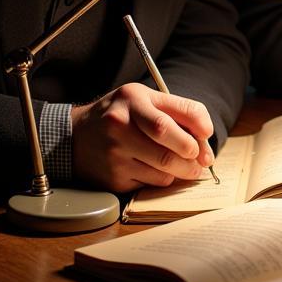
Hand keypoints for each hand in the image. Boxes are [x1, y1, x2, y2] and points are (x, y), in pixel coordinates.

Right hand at [70, 82, 215, 191]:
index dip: (200, 125)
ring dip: (183, 171)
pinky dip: (162, 179)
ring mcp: (114, 153)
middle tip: (201, 159)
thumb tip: (204, 139)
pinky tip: (159, 171)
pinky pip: (150, 183)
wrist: (74, 137)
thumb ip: (175, 112)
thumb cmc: (120, 116)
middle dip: (193, 154)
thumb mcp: (143, 100)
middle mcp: (121, 124)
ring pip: (164, 168)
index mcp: (134, 99)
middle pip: (170, 145)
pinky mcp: (112, 177)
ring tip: (187, 167)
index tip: (207, 134)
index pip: (178, 112)